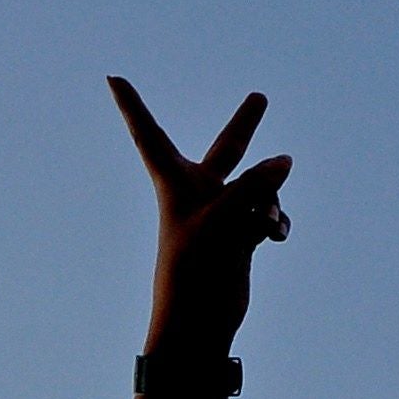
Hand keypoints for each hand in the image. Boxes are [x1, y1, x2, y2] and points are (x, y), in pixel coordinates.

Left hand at [108, 80, 290, 358]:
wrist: (199, 322)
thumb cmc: (194, 270)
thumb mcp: (223, 219)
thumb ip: (255, 185)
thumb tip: (285, 161)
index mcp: (174, 184)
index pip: (149, 134)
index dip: (131, 105)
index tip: (113, 77)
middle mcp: (198, 195)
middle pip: (227, 150)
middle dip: (245, 126)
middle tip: (259, 98)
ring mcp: (224, 216)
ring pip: (261, 188)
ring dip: (271, 199)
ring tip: (268, 223)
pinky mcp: (242, 237)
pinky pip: (269, 216)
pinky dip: (276, 223)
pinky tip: (276, 237)